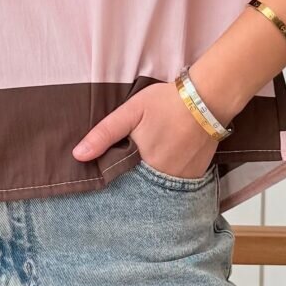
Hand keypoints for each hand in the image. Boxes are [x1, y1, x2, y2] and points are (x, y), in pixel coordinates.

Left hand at [72, 76, 222, 177]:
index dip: (116, 178)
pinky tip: (169, 162)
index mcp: (142, 165)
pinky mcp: (197, 175)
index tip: (111, 173)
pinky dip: (170, 178)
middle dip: (134, 181)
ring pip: (160, 188)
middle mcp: (163, 178)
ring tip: (153, 161)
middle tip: (136, 161)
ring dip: (152, 181)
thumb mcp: (130, 112)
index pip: (121, 184)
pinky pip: (178, 185)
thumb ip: (104, 134)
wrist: (207, 98)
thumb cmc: (166, 102)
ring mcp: (182, 179)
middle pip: (141, 187)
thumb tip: (78, 155)